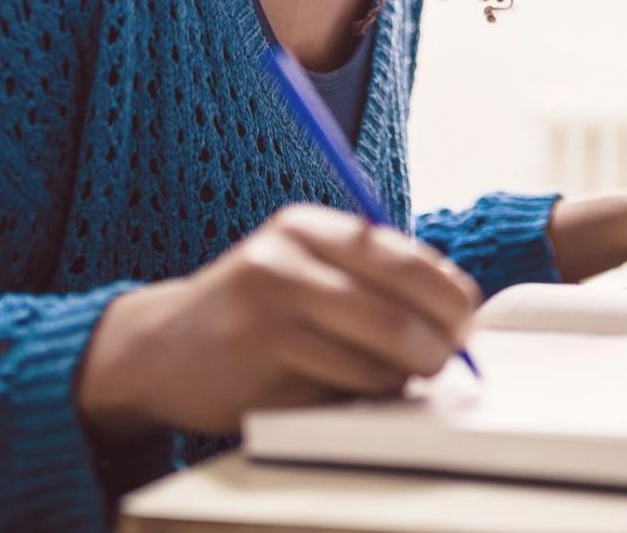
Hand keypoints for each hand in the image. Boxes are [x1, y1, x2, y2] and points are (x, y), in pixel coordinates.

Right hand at [76, 204, 480, 441]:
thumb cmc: (254, 308)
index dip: (450, 300)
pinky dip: (351, 400)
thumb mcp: (308, 266)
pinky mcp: (256, 371)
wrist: (162, 347)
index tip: (464, 323)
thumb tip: (459, 310)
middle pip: (398, 317)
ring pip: (374, 365)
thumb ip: (374, 275)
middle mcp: (284, 262)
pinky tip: (330, 387)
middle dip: (436, 349)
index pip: (407, 261)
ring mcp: (266, 317)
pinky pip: (338, 396)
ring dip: (393, 381)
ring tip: (377, 374)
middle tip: (441, 362)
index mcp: (308, 227)